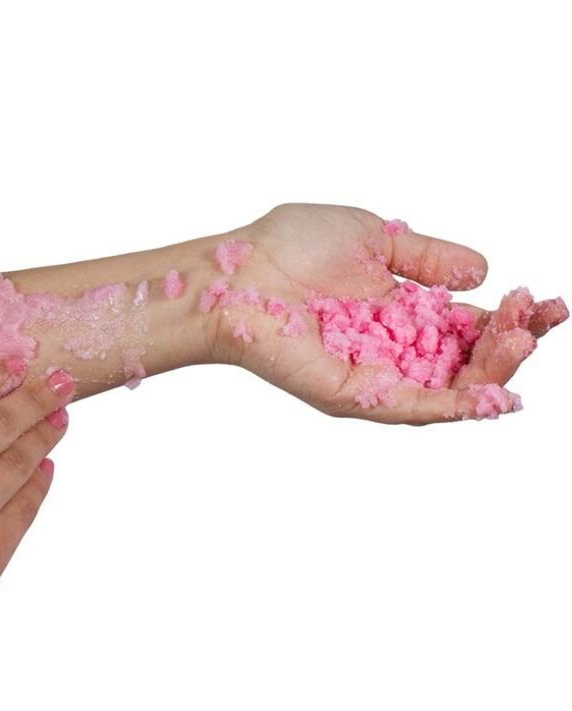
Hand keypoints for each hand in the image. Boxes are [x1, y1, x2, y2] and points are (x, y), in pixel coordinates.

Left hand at [208, 204, 566, 422]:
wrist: (236, 272)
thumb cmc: (289, 247)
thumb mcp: (375, 238)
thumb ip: (428, 258)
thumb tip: (483, 271)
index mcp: (398, 311)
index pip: (465, 323)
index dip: (510, 317)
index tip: (549, 302)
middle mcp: (390, 348)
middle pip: (464, 360)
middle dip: (507, 343)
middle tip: (537, 319)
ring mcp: (372, 375)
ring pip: (447, 387)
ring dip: (492, 372)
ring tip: (524, 342)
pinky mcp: (351, 395)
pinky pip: (411, 407)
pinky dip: (455, 406)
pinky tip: (494, 396)